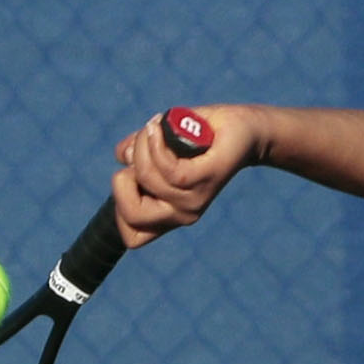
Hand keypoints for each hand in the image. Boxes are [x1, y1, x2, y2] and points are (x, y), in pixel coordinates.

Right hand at [110, 105, 252, 247]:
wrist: (244, 128)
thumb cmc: (200, 136)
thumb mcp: (159, 146)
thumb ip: (136, 153)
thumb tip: (123, 156)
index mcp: (170, 214)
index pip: (132, 237)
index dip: (119, 206)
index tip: (130, 175)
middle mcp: (182, 214)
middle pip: (132, 214)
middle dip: (122, 180)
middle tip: (139, 154)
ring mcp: (195, 199)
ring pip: (146, 178)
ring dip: (142, 145)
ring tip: (155, 127)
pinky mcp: (206, 178)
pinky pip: (169, 169)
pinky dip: (156, 143)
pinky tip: (159, 126)